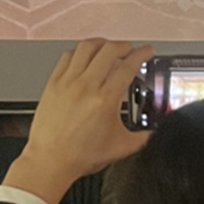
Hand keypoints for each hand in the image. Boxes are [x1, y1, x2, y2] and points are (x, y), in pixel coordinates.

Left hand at [3, 39, 153, 203]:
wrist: (50, 160)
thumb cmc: (79, 155)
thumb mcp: (120, 147)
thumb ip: (141, 138)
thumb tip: (153, 133)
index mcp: (105, 100)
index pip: (128, 66)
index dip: (141, 54)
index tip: (146, 51)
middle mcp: (86, 87)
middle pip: (109, 50)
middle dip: (125, 45)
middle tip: (130, 49)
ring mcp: (68, 82)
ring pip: (87, 48)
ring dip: (102, 43)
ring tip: (109, 47)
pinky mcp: (53, 83)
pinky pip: (67, 56)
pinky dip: (80, 51)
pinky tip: (84, 56)